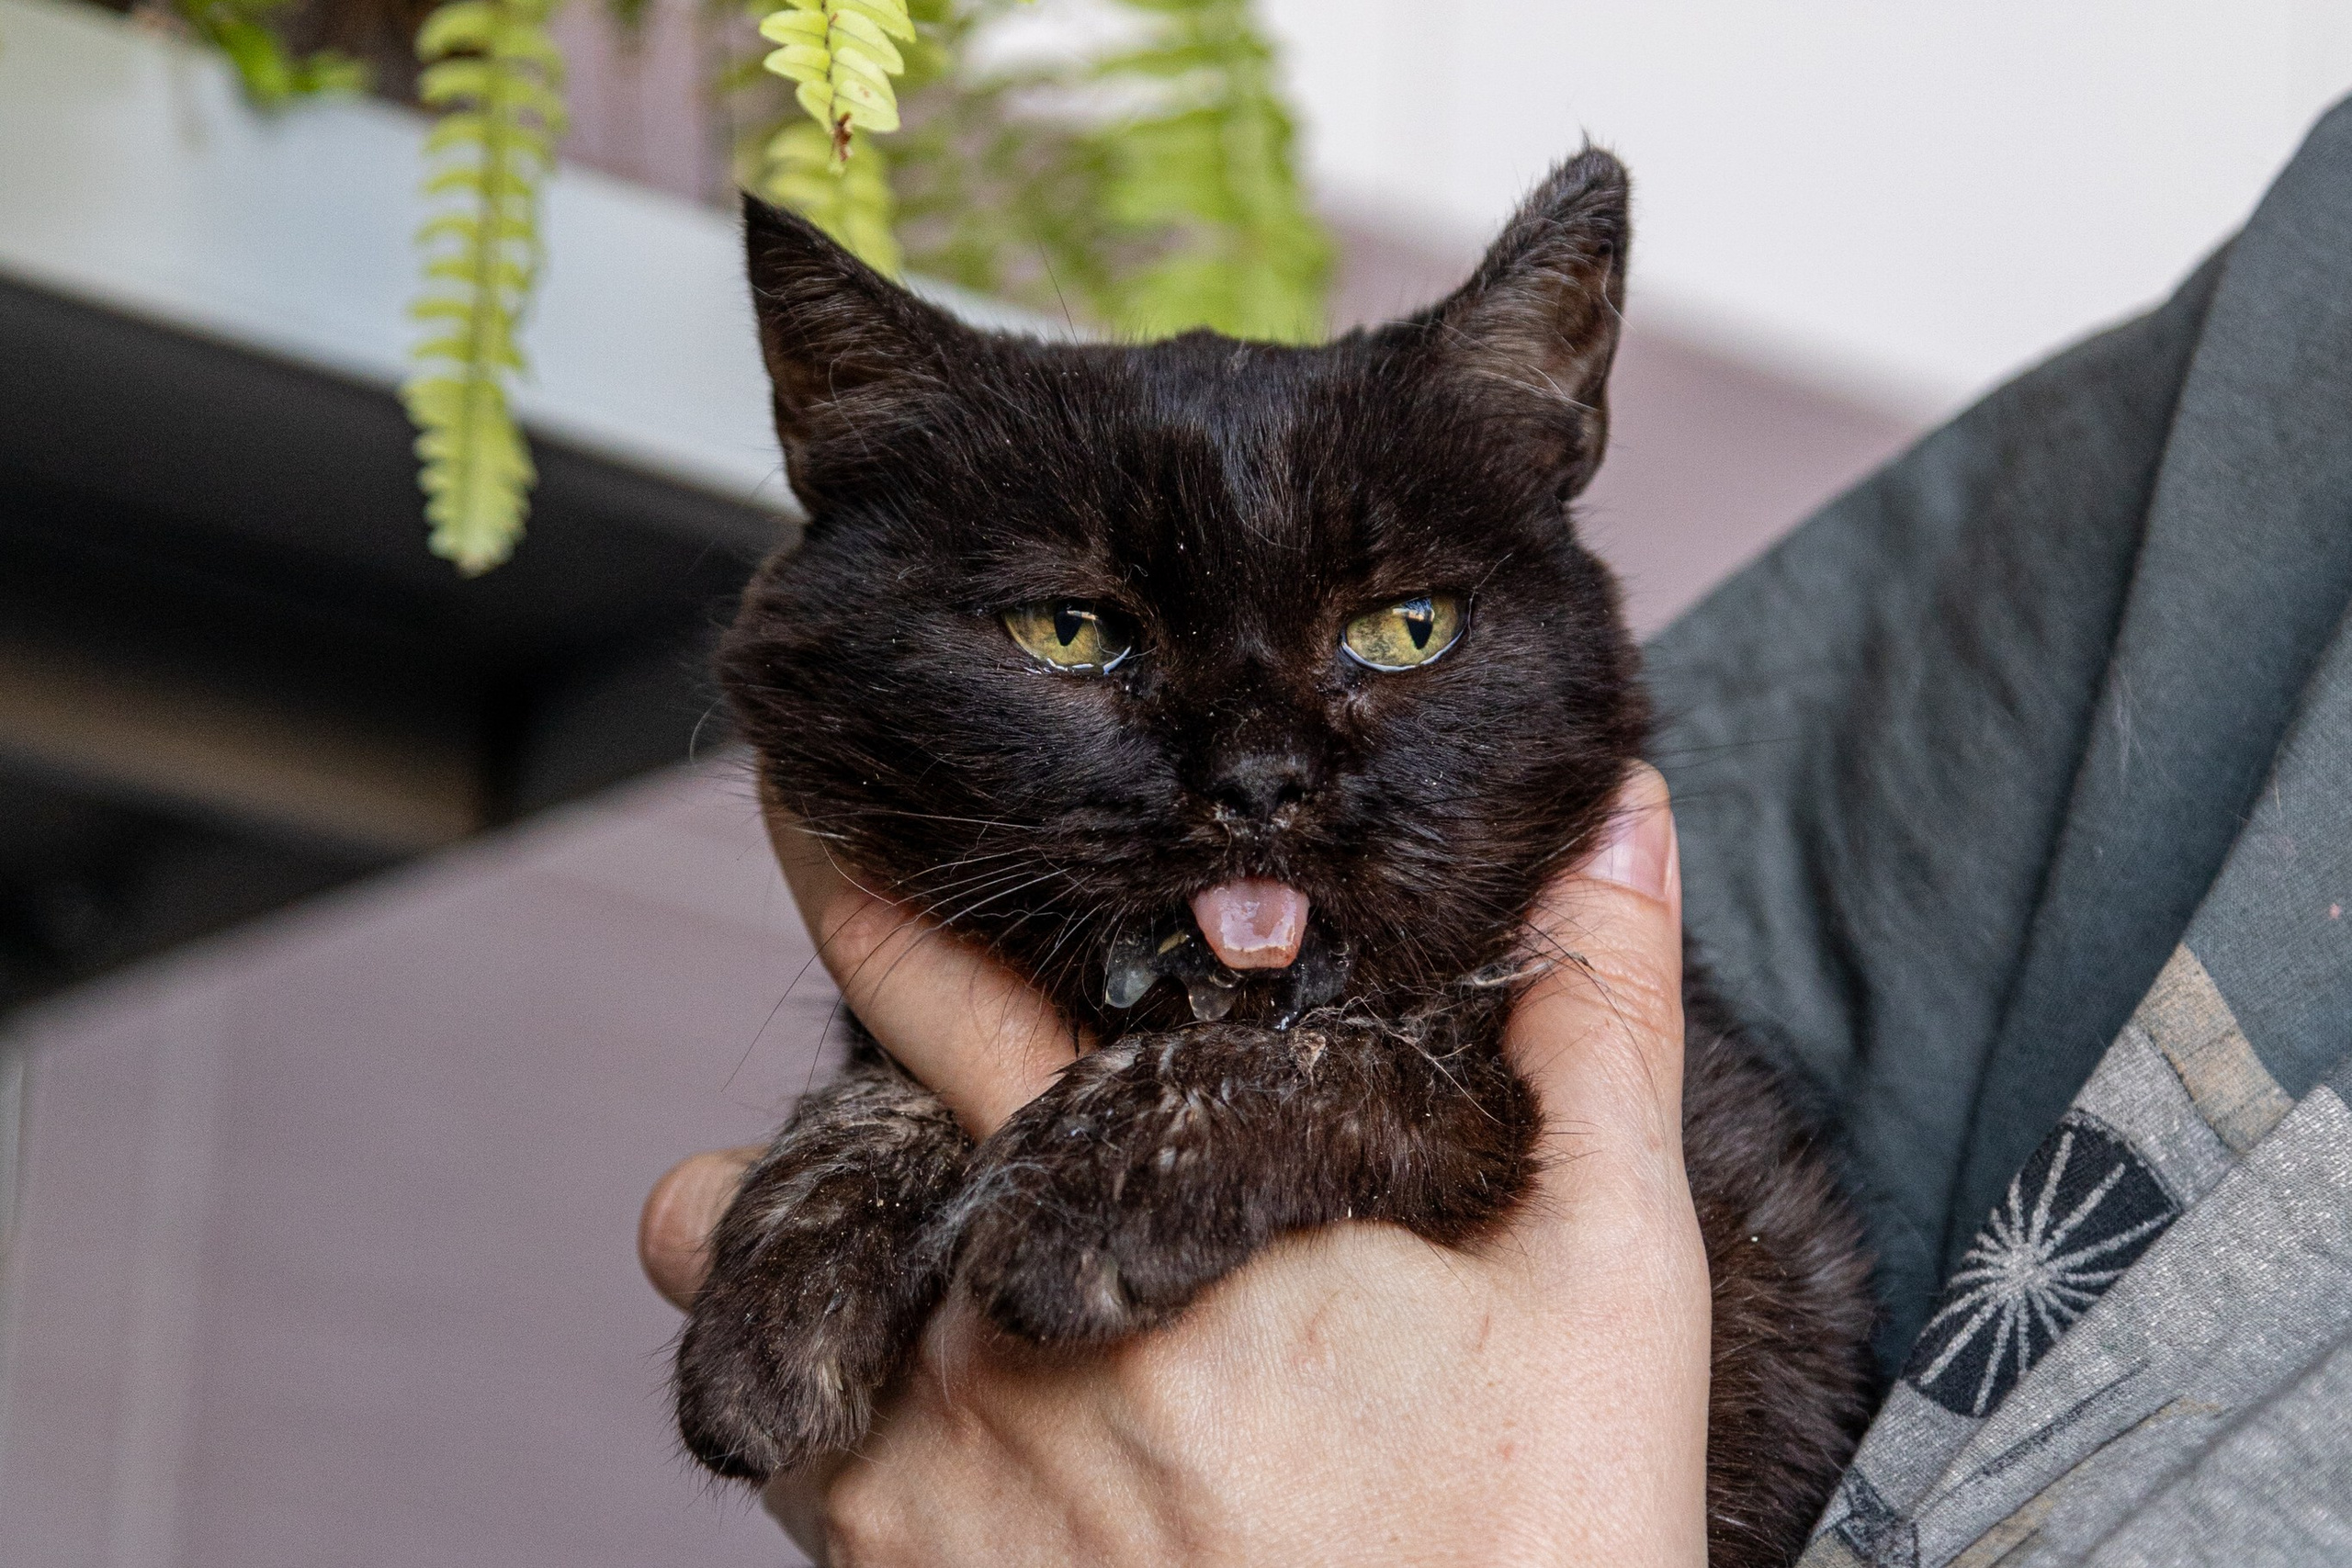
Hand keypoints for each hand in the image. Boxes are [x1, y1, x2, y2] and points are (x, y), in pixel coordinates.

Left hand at [641, 766, 1706, 1566]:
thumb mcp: (1604, 1282)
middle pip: (828, 1138)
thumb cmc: (1536, 1552)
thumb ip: (1593, 1027)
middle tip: (962, 1071)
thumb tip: (1617, 814)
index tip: (813, 810)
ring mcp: (913, 1481)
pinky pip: (781, 1425)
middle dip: (880, 1081)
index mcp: (1145, 1211)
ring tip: (957, 1233)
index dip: (859, 883)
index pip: (931, 987)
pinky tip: (962, 1384)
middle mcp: (987, 1332)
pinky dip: (830, 1372)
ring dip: (824, 1226)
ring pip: (766, 1276)